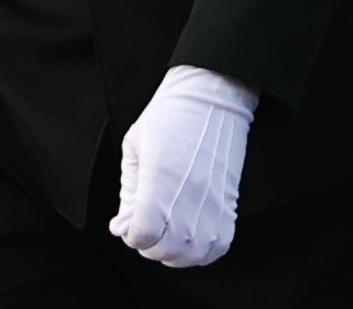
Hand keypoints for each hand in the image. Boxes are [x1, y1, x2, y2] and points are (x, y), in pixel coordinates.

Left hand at [108, 65, 253, 266]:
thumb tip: (123, 225)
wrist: (212, 96)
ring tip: (167, 235)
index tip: (129, 226)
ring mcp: (212, 203)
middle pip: (165, 250)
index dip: (131, 235)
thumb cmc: (170, 115)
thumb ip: (128, 190)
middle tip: (145, 229)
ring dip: (174, 252)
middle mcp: (187, 196)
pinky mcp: (229, 205)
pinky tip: (191, 236)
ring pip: (191, 255)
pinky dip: (202, 251)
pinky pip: (217, 247)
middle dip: (148, 245)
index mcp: (159, 179)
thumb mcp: (135, 146)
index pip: (143, 233)